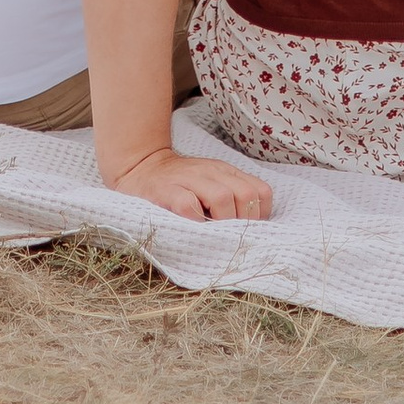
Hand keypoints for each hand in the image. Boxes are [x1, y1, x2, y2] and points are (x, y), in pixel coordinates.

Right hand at [101, 143, 271, 220]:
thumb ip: (232, 197)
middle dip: (243, 221)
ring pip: (222, 198)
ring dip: (222, 221)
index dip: (259, 215)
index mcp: (225, 172)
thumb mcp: (211, 183)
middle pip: (246, 195)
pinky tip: (192, 226)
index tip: (248, 229)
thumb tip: (254, 229)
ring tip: (213, 232)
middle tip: (230, 234)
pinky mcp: (168, 190)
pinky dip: (195, 220)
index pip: (260, 191)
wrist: (142, 168)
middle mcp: (211, 172)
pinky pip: (189, 205)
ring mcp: (189, 179)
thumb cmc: (182, 185)